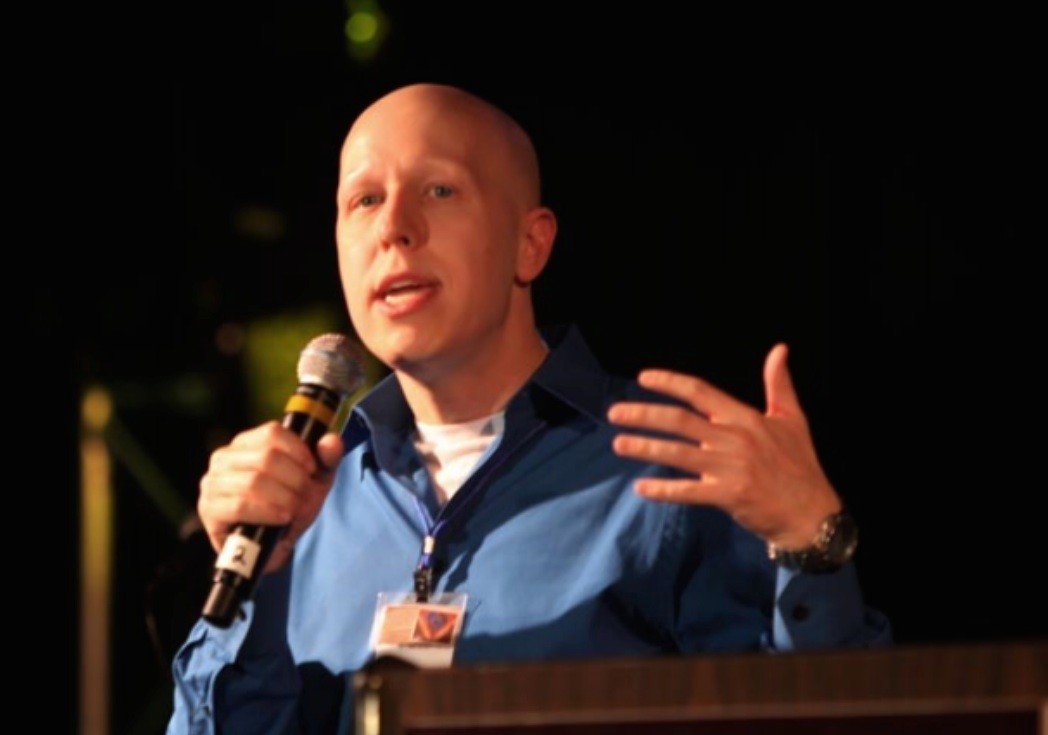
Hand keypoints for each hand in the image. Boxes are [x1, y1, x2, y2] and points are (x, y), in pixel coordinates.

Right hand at [197, 421, 344, 572]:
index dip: (298, 451)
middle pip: (266, 458)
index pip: (272, 433)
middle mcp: (224, 458)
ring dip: (284, 498)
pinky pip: (239, 506)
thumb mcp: (315, 480)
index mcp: (246, 443)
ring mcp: (212, 483)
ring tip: (295, 509)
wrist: (273, 545)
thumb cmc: (290, 504)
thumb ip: (327, 459)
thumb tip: (333, 441)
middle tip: (304, 496)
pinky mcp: (209, 509)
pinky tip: (282, 518)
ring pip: (253, 481)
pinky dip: (267, 511)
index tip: (312, 470)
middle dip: (294, 479)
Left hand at [607, 343, 839, 548]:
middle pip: (680, 420)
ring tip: (618, 444)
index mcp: (745, 417)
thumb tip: (780, 349)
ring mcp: (730, 468)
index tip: (643, 378)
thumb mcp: (792, 419)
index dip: (670, 382)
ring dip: (645, 447)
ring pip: (678, 453)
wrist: (813, 512)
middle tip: (614, 413)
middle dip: (644, 414)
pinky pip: (689, 491)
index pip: (700, 391)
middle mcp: (734, 438)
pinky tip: (641, 488)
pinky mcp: (729, 495)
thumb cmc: (800, 464)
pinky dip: (664, 490)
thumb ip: (779, 384)